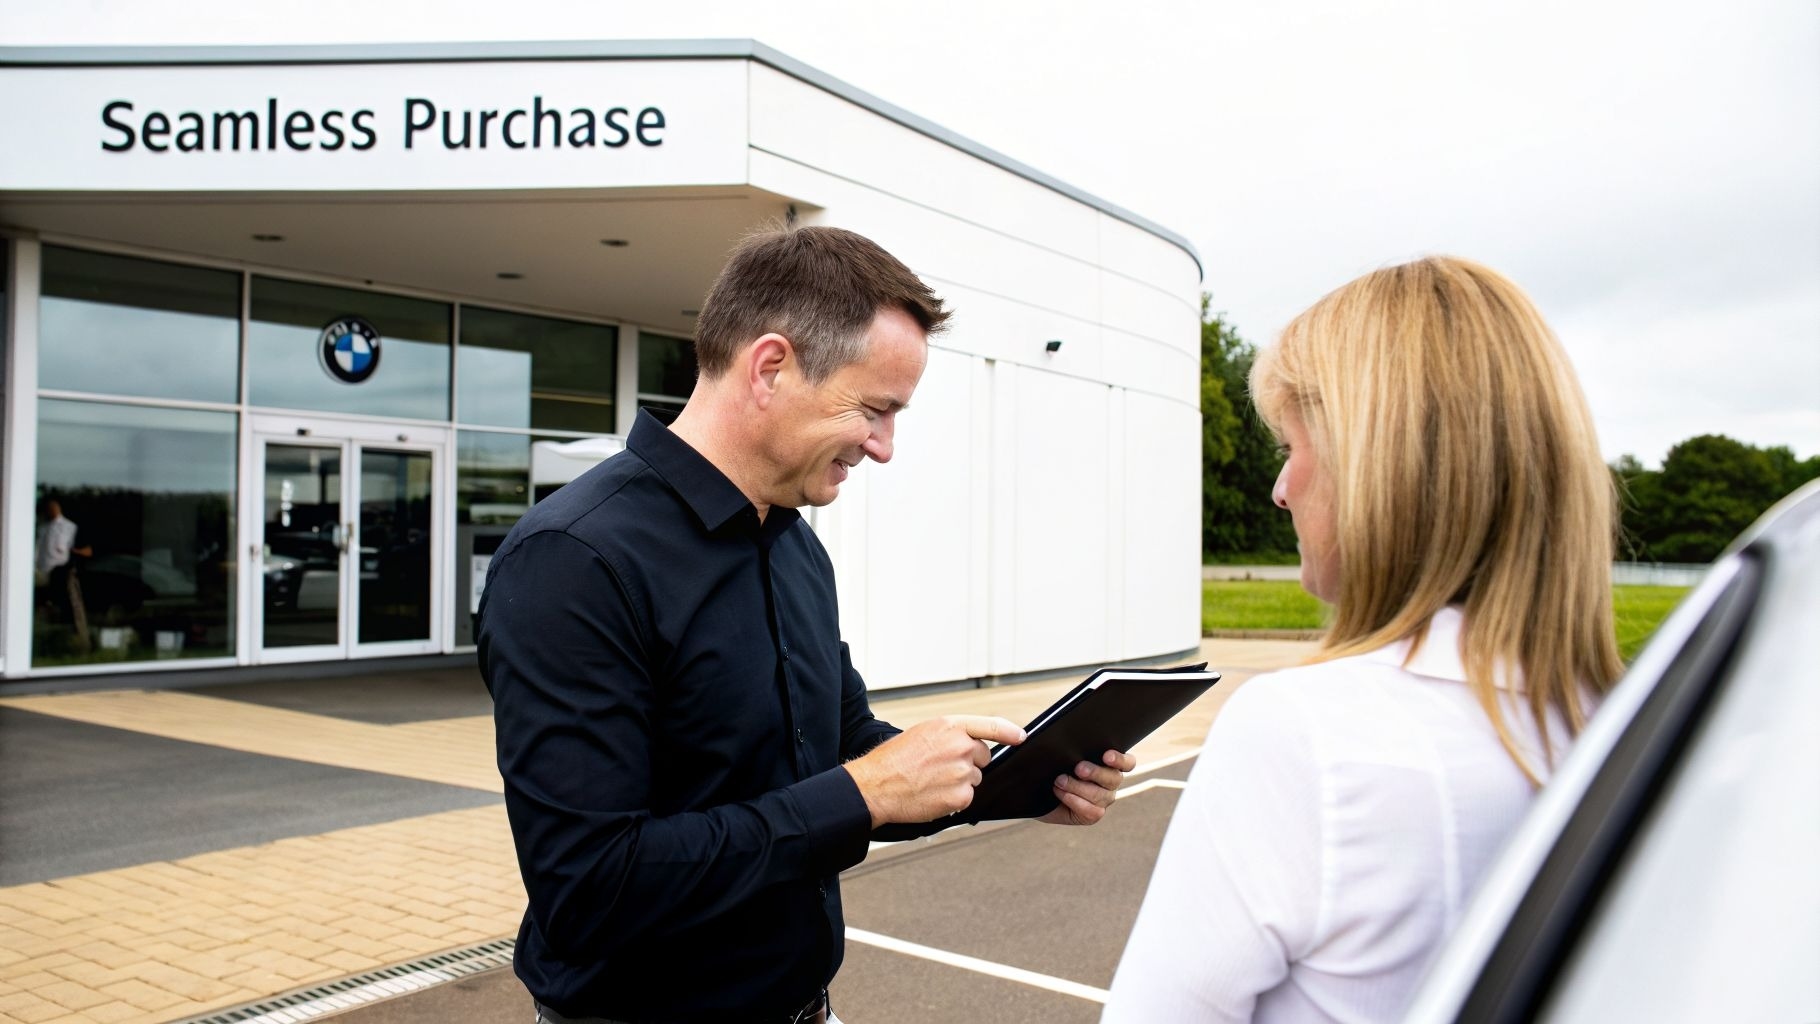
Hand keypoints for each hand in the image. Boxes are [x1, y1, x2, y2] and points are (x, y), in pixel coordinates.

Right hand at [845, 715, 1025, 827]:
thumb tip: (970, 744)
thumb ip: (950, 735)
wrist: (875, 786)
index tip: (1021, 736)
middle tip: (941, 768)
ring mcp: (963, 771)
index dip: (1009, 731)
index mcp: (950, 726)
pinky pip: (967, 797)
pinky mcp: (961, 795)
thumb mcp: (922, 733)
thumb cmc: (893, 760)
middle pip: (983, 756)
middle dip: (969, 763)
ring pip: (974, 778)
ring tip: (932, 781)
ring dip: (959, 782)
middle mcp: (960, 746)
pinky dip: (954, 799)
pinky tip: (933, 794)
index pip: (991, 725)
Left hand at [1038, 749, 1137, 826]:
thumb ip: (1061, 742)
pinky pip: (1093, 812)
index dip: (1121, 759)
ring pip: (1102, 796)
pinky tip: (1061, 794)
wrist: (1032, 789)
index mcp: (1107, 763)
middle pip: (1114, 778)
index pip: (1127, 762)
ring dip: (1080, 788)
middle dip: (1096, 772)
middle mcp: (1109, 782)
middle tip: (1077, 768)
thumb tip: (1052, 731)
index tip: (1106, 755)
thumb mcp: (1053, 751)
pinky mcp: (1091, 815)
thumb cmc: (1046, 765)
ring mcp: (1102, 800)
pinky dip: (1076, 802)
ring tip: (1059, 781)